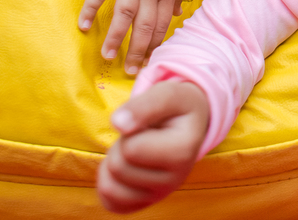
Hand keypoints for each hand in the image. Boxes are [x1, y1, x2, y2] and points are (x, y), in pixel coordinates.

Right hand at [79, 0, 191, 74]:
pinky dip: (90, 7)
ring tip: (107, 56)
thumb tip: (178, 15)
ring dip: (116, 36)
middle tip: (130, 71)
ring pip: (123, 14)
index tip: (149, 64)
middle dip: (137, 51)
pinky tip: (82, 25)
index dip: (155, 46)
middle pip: (144, 26)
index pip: (161, 26)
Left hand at [98, 80, 209, 212]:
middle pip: (118, 167)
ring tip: (136, 148)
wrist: (188, 123)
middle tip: (141, 134)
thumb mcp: (166, 94)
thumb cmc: (176, 107)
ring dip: (114, 161)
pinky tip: (126, 166)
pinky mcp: (145, 204)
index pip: (130, 149)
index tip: (149, 123)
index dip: (130, 129)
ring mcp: (160, 196)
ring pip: (110, 187)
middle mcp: (174, 180)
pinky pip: (110, 202)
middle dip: (121, 145)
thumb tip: (118, 124)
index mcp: (183, 153)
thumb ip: (143, 105)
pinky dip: (109, 181)